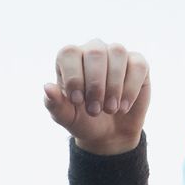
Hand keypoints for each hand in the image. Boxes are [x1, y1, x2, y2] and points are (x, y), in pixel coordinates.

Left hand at [42, 40, 149, 156]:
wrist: (108, 133)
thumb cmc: (82, 120)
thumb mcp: (65, 117)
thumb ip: (54, 104)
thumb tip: (47, 87)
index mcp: (70, 60)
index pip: (69, 53)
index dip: (73, 76)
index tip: (77, 100)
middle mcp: (93, 51)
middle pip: (95, 51)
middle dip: (95, 83)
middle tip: (94, 110)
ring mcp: (116, 55)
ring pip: (117, 54)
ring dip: (113, 85)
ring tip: (110, 110)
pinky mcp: (137, 64)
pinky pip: (137, 65)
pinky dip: (130, 88)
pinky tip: (123, 107)